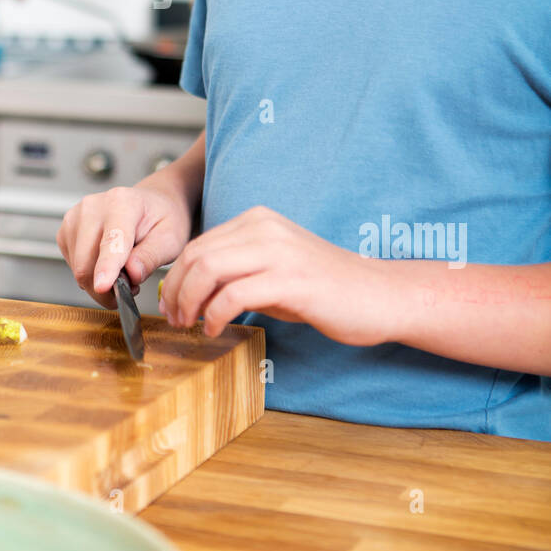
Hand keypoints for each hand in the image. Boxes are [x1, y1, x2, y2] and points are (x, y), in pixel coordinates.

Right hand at [55, 183, 192, 309]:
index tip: (103, 286)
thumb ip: (152, 256)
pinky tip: (107, 265)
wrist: (147, 205)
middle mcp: (92, 207)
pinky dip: (90, 275)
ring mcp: (75, 219)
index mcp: (122, 202)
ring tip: (123, 271)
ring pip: (78, 269)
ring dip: (100, 282)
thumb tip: (133, 274)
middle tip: (132, 286)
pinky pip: (73, 267)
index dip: (106, 267)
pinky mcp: (65, 232)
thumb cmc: (159, 218)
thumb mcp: (170, 238)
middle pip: (87, 262)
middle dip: (108, 288)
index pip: (111, 240)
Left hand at [160, 205, 393, 344]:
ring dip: (190, 302)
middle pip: (197, 255)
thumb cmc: (324, 289)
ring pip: (209, 269)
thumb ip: (236, 271)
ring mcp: (278, 251)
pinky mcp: (290, 279)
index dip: (177, 277)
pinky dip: (215, 315)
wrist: (377, 295)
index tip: (172, 305)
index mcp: (258, 221)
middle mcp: (265, 228)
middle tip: (175, 320)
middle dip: (177, 291)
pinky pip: (234, 294)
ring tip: (191, 325)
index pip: (199, 244)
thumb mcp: (273, 270)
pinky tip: (216, 329)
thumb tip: (192, 292)